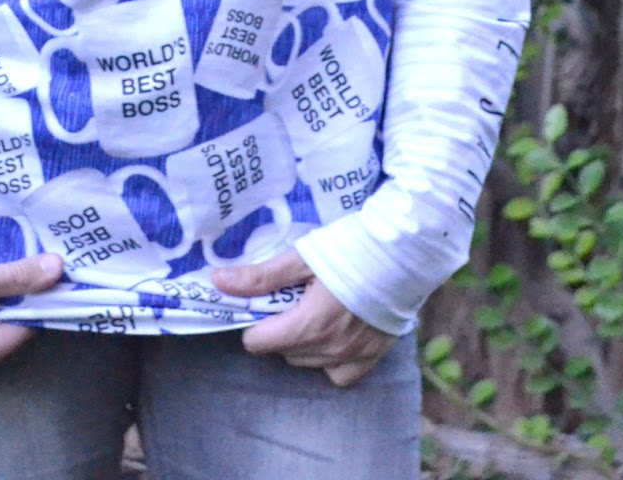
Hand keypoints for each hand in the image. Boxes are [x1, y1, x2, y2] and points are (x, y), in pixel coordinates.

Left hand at [212, 248, 395, 386]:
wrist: (405, 252)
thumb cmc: (351, 248)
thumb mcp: (301, 257)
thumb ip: (260, 276)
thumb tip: (217, 282)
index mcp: (309, 325)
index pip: (259, 343)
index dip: (253, 322)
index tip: (262, 302)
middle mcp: (330, 349)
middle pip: (283, 351)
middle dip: (277, 329)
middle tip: (288, 299)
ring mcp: (354, 356)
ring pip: (308, 363)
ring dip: (301, 343)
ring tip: (310, 311)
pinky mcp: (374, 357)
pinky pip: (340, 375)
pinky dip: (330, 361)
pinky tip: (332, 336)